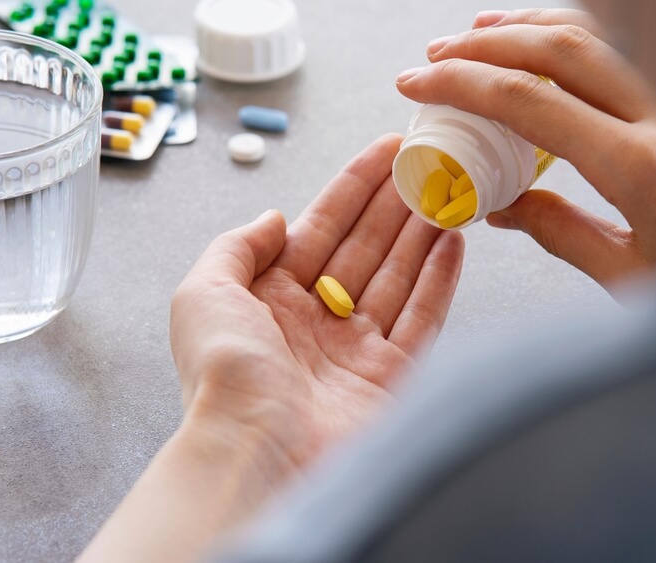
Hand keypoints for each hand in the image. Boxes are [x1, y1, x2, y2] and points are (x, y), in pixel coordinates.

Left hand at [171, 133, 463, 461]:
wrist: (256, 452)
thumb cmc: (223, 376)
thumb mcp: (203, 292)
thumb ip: (238, 246)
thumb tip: (274, 217)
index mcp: (270, 301)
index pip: (321, 229)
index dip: (353, 188)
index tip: (383, 152)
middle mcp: (315, 323)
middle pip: (364, 248)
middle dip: (395, 204)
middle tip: (425, 163)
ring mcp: (356, 351)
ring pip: (397, 277)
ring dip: (422, 232)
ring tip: (447, 191)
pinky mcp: (391, 377)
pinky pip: (421, 317)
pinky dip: (439, 279)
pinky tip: (452, 242)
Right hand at [396, 9, 655, 289]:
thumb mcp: (628, 274)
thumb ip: (559, 233)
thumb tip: (500, 205)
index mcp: (640, 167)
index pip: (531, 101)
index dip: (462, 85)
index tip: (420, 84)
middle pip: (556, 49)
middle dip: (482, 47)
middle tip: (434, 59)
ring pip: (591, 33)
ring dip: (523, 28)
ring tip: (472, 39)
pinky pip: (621, 45)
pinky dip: (570, 33)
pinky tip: (541, 39)